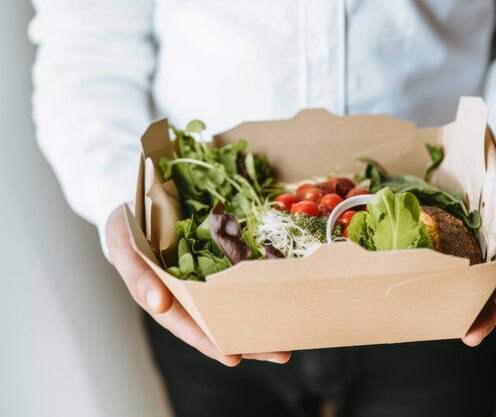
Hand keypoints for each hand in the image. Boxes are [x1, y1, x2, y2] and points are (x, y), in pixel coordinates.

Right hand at [105, 206, 291, 365]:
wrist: (137, 204)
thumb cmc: (127, 230)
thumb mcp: (123, 247)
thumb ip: (138, 276)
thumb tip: (159, 303)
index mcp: (165, 299)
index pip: (189, 326)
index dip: (209, 342)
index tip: (232, 357)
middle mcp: (188, 296)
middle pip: (219, 324)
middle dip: (248, 341)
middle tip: (279, 353)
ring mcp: (205, 280)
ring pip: (234, 307)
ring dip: (259, 322)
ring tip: (288, 338)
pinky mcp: (220, 261)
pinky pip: (239, 280)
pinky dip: (258, 291)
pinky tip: (280, 299)